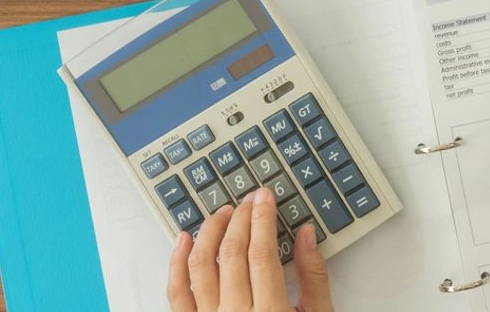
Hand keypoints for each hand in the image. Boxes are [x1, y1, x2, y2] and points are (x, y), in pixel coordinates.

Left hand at [167, 187, 334, 311]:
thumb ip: (314, 277)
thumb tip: (307, 235)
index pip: (261, 252)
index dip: (262, 218)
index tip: (265, 198)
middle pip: (232, 253)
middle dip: (240, 219)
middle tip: (248, 200)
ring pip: (200, 266)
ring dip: (209, 233)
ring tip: (220, 214)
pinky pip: (176, 292)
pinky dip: (176, 262)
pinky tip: (184, 241)